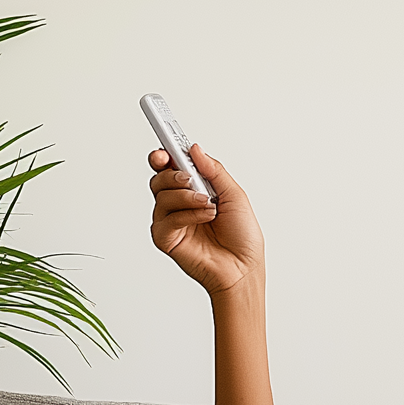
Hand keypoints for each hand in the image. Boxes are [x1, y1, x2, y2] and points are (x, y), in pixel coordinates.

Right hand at [148, 144, 262, 296]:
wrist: (243, 267)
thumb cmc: (242, 234)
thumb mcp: (234, 194)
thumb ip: (213, 170)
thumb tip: (194, 148)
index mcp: (194, 188)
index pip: (172, 164)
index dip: (166, 151)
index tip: (164, 138)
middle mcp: (179, 202)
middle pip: (160, 176)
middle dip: (172, 172)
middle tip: (188, 176)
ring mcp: (171, 220)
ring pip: (162, 195)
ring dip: (186, 195)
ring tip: (208, 203)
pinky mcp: (166, 239)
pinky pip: (166, 218)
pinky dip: (187, 214)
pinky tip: (205, 217)